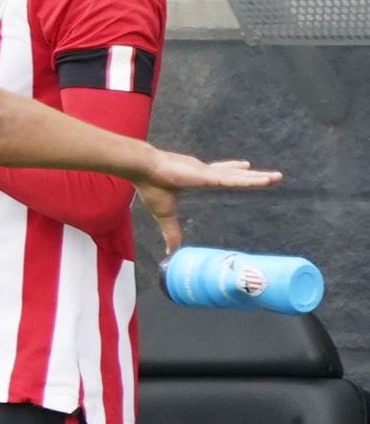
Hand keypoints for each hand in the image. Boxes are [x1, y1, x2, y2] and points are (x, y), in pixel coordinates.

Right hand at [135, 155, 281, 252]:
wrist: (144, 171)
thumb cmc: (151, 187)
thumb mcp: (165, 215)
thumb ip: (172, 233)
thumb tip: (170, 253)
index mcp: (197, 179)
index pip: (220, 175)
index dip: (233, 172)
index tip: (245, 169)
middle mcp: (207, 173)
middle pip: (235, 175)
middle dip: (253, 176)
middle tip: (272, 177)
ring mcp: (209, 173)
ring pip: (239, 177)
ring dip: (259, 178)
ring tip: (279, 178)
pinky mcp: (210, 176)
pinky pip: (235, 180)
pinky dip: (250, 180)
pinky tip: (266, 180)